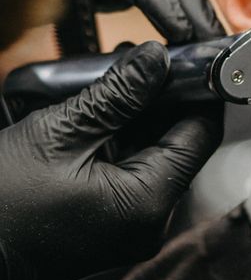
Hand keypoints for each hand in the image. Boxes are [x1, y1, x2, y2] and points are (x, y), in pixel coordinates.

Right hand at [0, 42, 223, 279]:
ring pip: (154, 153)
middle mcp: (150, 220)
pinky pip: (131, 170)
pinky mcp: (111, 224)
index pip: (202, 132)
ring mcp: (131, 227)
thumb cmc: (0, 205)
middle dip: (164, 96)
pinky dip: (121, 137)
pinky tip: (100, 108)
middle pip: (180, 142)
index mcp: (148, 202)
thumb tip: (156, 57)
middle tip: (142, 56)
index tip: (188, 52)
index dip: (199, 89)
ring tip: (117, 73)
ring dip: (140, 113)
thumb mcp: (59, 134)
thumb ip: (116, 95)